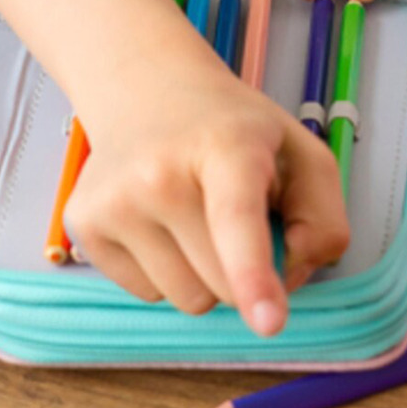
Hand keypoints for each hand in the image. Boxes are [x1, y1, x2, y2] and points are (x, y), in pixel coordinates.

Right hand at [64, 65, 349, 335]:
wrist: (144, 86)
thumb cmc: (230, 128)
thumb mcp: (299, 150)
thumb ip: (323, 216)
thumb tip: (293, 271)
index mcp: (224, 146)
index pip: (237, 218)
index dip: (254, 274)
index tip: (268, 321)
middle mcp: (160, 172)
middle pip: (223, 285)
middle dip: (242, 271)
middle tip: (232, 212)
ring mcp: (114, 199)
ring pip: (186, 300)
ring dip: (201, 274)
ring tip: (193, 212)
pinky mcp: (83, 222)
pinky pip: (146, 294)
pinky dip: (164, 271)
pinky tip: (159, 221)